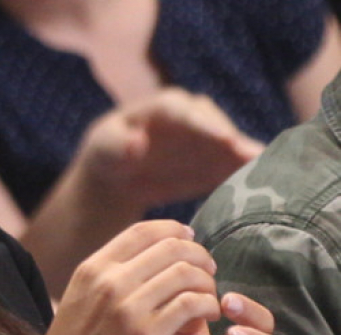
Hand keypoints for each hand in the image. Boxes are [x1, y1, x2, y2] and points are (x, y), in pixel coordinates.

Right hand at [22, 220, 219, 334]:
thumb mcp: (78, 302)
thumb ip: (106, 279)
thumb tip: (145, 259)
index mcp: (91, 269)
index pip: (144, 231)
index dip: (175, 231)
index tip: (191, 241)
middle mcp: (109, 281)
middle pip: (172, 247)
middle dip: (199, 256)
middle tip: (208, 273)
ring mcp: (127, 307)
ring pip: (187, 273)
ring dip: (207, 283)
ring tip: (209, 300)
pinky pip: (192, 304)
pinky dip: (208, 306)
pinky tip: (208, 318)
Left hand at [73, 88, 264, 209]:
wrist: (118, 175)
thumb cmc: (108, 154)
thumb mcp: (106, 148)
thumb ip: (120, 145)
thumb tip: (138, 143)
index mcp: (165, 107)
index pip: (188, 112)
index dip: (207, 125)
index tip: (224, 139)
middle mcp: (193, 118)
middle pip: (217, 127)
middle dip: (233, 142)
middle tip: (252, 158)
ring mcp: (208, 139)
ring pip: (231, 146)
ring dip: (247, 158)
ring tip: (270, 171)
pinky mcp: (215, 161)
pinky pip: (234, 167)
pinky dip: (247, 174)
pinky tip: (266, 186)